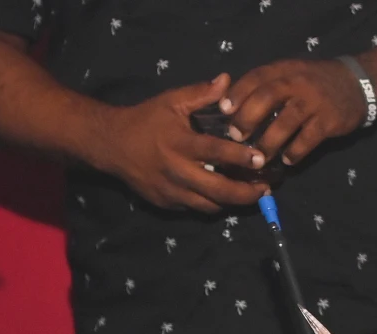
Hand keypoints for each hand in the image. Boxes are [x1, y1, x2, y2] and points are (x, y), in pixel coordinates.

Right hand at [100, 73, 268, 212]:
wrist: (110, 145)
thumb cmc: (145, 120)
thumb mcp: (171, 102)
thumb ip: (201, 93)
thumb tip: (227, 80)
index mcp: (180, 143)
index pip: (216, 153)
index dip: (241, 157)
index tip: (261, 159)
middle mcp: (178, 171)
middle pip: (219, 190)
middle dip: (247, 193)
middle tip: (266, 188)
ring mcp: (172, 191)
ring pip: (210, 206)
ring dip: (233, 202)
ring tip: (252, 195)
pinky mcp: (166, 204)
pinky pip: (196, 209)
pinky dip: (213, 204)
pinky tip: (227, 197)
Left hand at [221, 59, 366, 166]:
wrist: (357, 84)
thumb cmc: (315, 83)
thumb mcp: (291, 74)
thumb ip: (268, 85)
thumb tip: (234, 107)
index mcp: (284, 70)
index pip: (256, 77)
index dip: (238, 93)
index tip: (223, 110)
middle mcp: (297, 83)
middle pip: (267, 97)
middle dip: (248, 118)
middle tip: (236, 137)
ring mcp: (314, 102)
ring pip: (286, 122)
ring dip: (269, 141)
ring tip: (259, 157)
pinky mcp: (329, 120)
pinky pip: (308, 139)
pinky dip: (295, 152)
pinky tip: (287, 161)